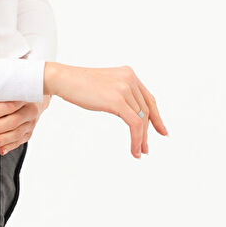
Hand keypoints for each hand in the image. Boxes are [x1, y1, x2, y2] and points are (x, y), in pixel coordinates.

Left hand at [0, 95, 49, 154]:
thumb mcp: (10, 91)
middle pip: (12, 121)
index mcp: (24, 97)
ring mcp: (31, 123)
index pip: (8, 106)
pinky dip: (9, 146)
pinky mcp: (29, 132)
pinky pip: (19, 141)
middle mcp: (29, 110)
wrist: (37, 99)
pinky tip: (0, 149)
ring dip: (1, 140)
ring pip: (16, 133)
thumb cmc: (18, 94)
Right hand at [44, 63, 167, 157]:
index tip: (161, 130)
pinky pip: (134, 123)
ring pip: (141, 119)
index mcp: (129, 74)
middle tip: (146, 148)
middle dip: (148, 132)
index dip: (156, 117)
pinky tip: (134, 149)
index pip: (148, 99)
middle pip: (146, 110)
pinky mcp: (117, 100)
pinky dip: (136, 139)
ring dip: (141, 139)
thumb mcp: (106, 86)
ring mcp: (124, 88)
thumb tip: (129, 114)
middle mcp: (130, 79)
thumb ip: (119, 95)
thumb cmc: (79, 85)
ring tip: (139, 152)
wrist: (64, 79)